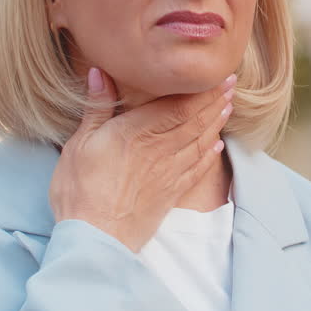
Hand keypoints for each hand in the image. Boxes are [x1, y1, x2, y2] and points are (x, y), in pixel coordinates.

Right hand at [49, 67, 235, 251]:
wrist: (95, 238)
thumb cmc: (81, 190)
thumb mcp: (79, 143)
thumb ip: (96, 107)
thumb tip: (99, 72)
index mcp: (137, 132)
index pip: (179, 105)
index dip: (202, 90)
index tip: (218, 76)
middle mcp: (159, 150)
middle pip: (195, 121)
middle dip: (215, 101)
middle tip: (231, 84)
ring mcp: (168, 174)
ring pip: (199, 143)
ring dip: (216, 124)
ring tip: (228, 107)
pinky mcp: (169, 195)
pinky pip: (195, 170)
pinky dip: (208, 157)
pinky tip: (216, 147)